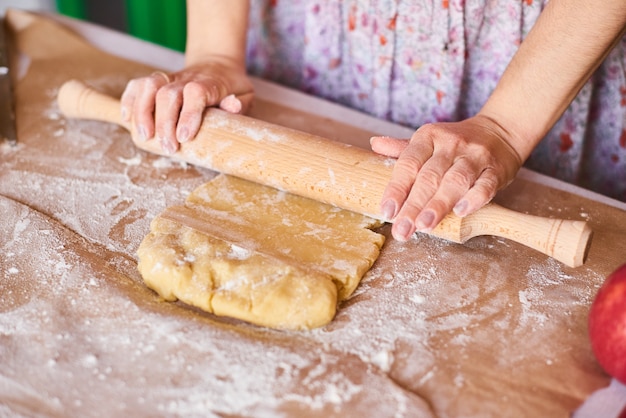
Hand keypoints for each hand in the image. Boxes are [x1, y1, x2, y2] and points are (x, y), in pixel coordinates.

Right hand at [120, 58, 253, 153]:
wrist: (217, 64)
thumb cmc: (231, 87)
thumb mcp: (244, 95)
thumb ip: (239, 104)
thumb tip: (232, 106)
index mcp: (209, 84)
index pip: (195, 93)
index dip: (188, 115)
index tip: (184, 137)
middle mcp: (186, 79)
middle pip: (168, 94)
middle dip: (164, 123)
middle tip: (168, 148)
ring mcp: (169, 78)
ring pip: (149, 87)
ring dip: (142, 112)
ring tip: (144, 137)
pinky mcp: (157, 82)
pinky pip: (137, 85)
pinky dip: (129, 100)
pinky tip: (127, 119)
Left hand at [370, 115, 522, 240]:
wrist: (500, 130)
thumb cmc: (455, 143)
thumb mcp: (428, 140)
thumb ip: (403, 148)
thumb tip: (374, 144)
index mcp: (429, 136)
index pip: (408, 163)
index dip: (396, 188)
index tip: (386, 211)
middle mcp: (451, 144)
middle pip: (429, 177)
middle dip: (413, 206)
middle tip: (401, 229)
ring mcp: (475, 156)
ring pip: (455, 181)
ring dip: (438, 205)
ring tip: (423, 226)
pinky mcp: (497, 170)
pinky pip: (485, 185)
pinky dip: (473, 199)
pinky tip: (460, 212)